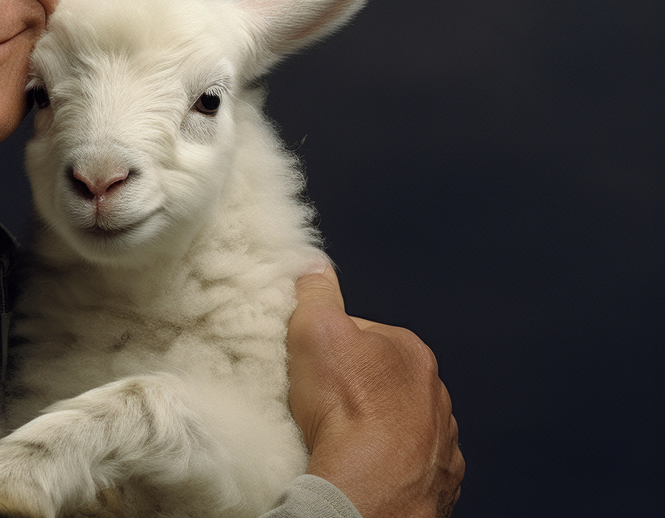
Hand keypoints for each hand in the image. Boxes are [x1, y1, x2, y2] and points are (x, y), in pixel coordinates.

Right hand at [288, 265, 463, 517]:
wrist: (372, 485)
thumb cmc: (347, 408)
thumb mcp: (315, 329)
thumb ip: (316, 293)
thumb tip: (314, 266)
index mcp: (410, 351)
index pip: (365, 335)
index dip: (331, 346)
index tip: (309, 363)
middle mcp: (436, 394)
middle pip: (386, 380)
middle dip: (359, 388)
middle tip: (320, 403)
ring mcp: (442, 440)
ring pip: (403, 424)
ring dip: (377, 428)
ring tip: (339, 440)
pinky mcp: (437, 481)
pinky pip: (411, 466)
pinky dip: (390, 466)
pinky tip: (363, 468)